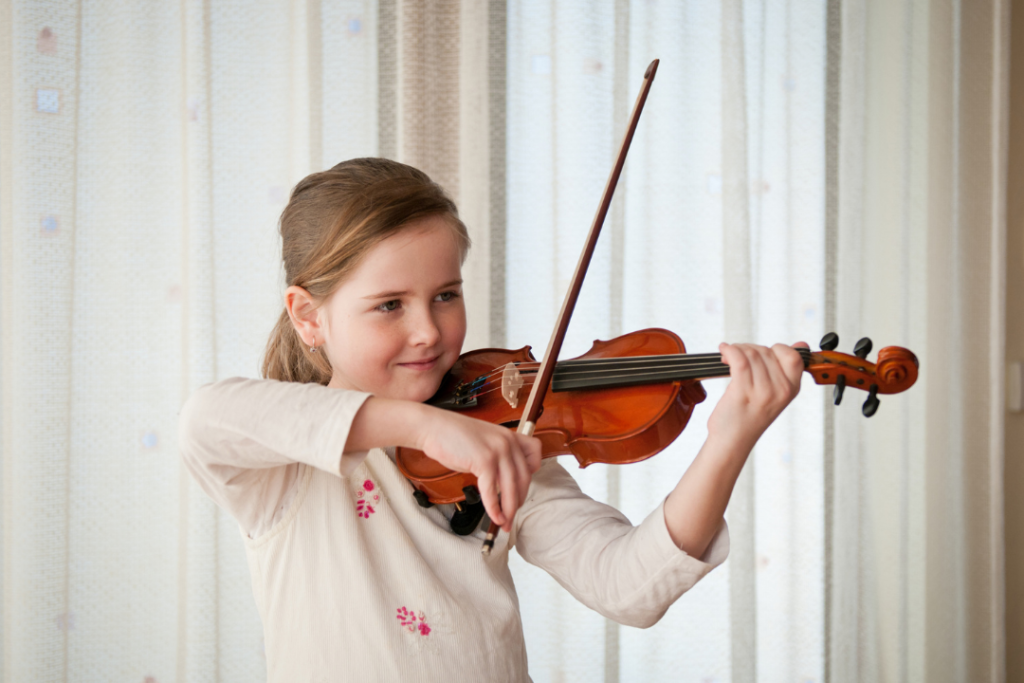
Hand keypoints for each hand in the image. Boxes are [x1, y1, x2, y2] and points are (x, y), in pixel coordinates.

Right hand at [416, 409, 541, 531]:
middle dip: (518, 502)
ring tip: (504, 524)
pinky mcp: (484, 461)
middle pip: (524, 478)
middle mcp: (508, 442)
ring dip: (508, 510)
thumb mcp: (484, 441)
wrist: (433, 427)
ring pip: (511, 488)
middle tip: (511, 517)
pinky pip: (492, 491)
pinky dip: (493, 508)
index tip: (521, 488)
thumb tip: (504, 483)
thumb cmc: (454, 436)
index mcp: (510, 436)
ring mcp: (497, 451)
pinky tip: (494, 517)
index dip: (530, 474)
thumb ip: (498, 457)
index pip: (534, 455)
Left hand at [708, 342, 807, 448]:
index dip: (776, 348)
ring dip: (736, 350)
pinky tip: (724, 351)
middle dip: (749, 349)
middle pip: (766, 351)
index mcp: (792, 389)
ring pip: (751, 353)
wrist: (732, 442)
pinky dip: (729, 350)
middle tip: (737, 357)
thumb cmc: (748, 417)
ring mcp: (763, 392)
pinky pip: (738, 359)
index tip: (761, 354)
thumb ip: (785, 371)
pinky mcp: (743, 392)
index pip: (794, 355)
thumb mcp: (775, 394)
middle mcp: (780, 390)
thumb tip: (800, 344)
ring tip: (728, 358)